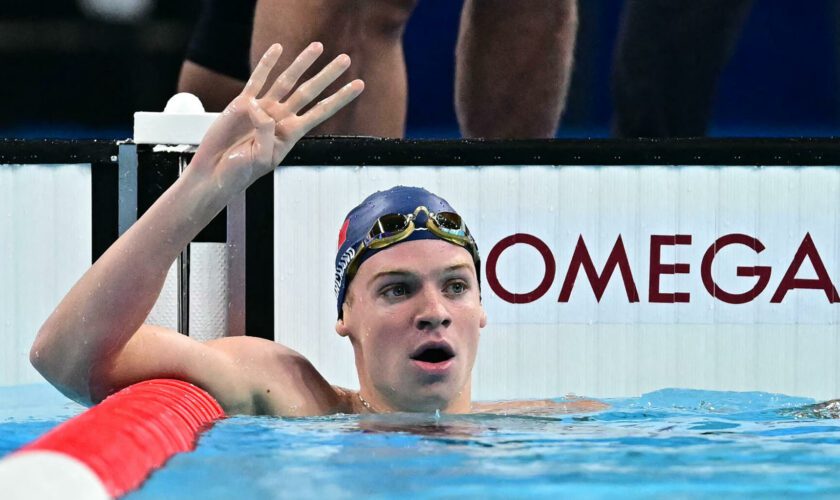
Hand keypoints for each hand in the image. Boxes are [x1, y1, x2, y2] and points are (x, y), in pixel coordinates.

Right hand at [191, 42, 363, 192]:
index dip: (340, 98)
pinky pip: (258, 79)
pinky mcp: (242, 103)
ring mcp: (262, 108)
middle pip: (309, 91)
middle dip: (328, 75)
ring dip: (302, 63)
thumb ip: (266, 133)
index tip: (358, 85)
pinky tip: (278, 49)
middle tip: (346, 60)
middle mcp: (280, 118)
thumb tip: (261, 109)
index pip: (321, 111)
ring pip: (287, 80)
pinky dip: (267, 63)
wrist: (214, 172)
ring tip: (318, 47)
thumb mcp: (261, 158)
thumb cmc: (239, 172)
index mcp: (290, 134)